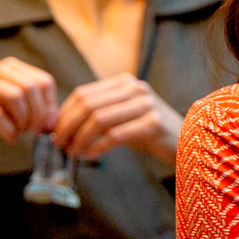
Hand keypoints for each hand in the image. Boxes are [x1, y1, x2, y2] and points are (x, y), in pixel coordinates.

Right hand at [0, 57, 56, 157]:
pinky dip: (7, 129)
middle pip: (30, 87)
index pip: (43, 81)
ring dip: (23, 120)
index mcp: (9, 67)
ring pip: (14, 96)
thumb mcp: (14, 110)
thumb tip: (53, 120)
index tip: (48, 125)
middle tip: (36, 132)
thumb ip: (35, 109)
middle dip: (38, 114)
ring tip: (21, 134)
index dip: (50, 105)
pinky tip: (11, 139)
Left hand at [53, 74, 181, 163]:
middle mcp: (136, 89)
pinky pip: (115, 136)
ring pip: (99, 120)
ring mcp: (146, 104)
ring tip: (72, 152)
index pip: (83, 94)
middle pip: (88, 105)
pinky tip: (89, 156)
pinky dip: (96, 148)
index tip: (51, 132)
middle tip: (58, 144)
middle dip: (67, 127)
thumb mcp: (122, 116)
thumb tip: (58, 125)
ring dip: (79, 139)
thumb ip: (96, 115)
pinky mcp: (154, 123)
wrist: (187, 142)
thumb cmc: (149, 132)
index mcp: (125, 82)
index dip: (62, 114)